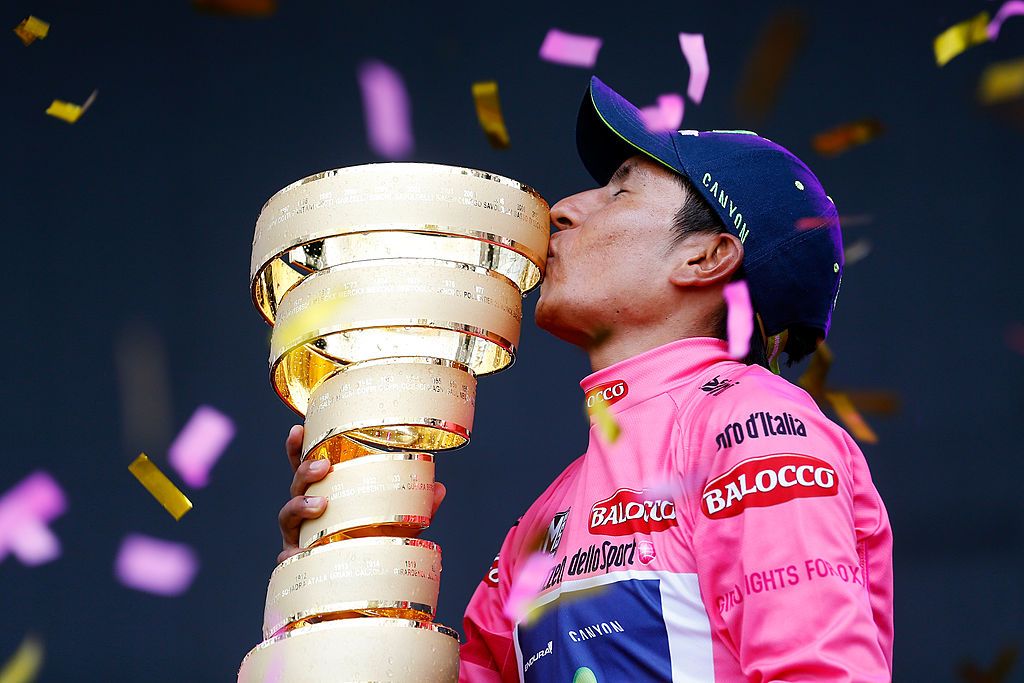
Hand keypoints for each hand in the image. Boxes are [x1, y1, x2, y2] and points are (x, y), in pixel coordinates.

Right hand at [276, 424, 446, 563]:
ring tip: (320, 504)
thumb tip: (440, 487)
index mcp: (326, 495)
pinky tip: (296, 553)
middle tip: (324, 466)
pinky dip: (290, 554)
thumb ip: (418, 507)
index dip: (298, 448)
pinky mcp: (298, 565)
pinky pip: (287, 557)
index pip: (308, 467)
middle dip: (304, 470)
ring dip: (300, 505)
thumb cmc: (373, 548)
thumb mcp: (398, 526)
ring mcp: (299, 538)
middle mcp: (307, 514)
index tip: (299, 427)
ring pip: (288, 514)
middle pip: (295, 485)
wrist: (363, 593)